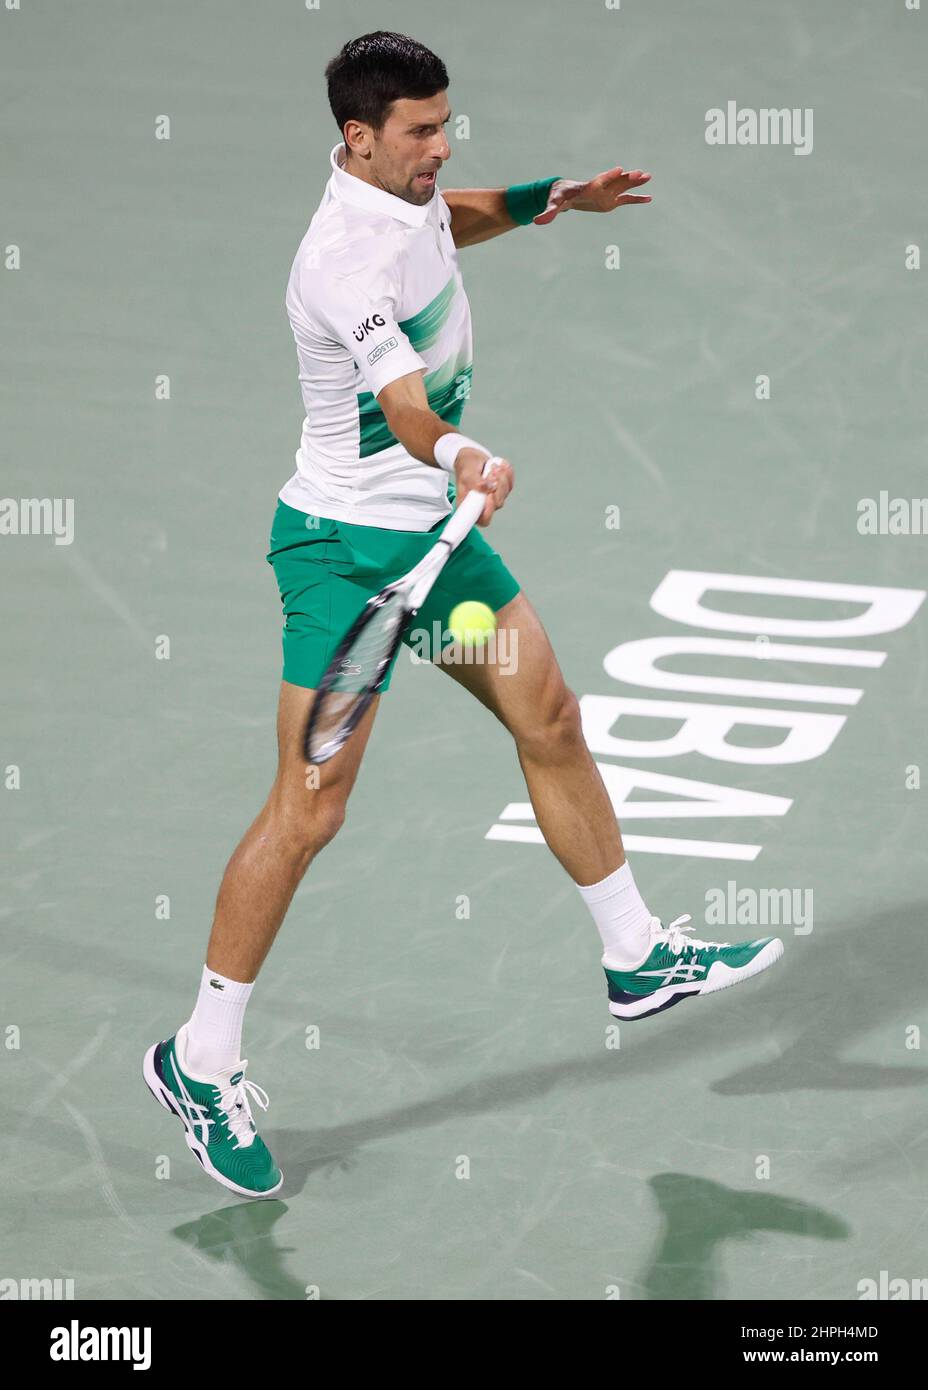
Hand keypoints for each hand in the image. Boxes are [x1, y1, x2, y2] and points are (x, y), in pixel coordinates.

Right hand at [454, 448, 513, 526]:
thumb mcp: (466, 473)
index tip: (489, 496)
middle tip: (491, 473)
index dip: (489, 511)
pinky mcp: (502, 489)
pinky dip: (507, 473)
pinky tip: (500, 465)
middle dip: (497, 487)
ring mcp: (494, 497)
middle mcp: (483, 505)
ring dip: (502, 477)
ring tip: (492, 466)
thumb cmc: (466, 468)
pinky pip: (510, 483)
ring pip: (505, 493)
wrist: (471, 459)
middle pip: (498, 504)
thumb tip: (488, 488)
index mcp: (470, 506)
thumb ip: (476, 482)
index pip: (483, 519)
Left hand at [533, 167, 651, 225]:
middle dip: (627, 178)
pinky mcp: (610, 201)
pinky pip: (626, 200)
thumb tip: (537, 221)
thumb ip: (548, 213)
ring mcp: (606, 194)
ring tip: (648, 176)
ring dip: (635, 183)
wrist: (562, 192)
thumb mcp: (553, 205)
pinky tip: (649, 198)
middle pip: (615, 182)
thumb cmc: (557, 197)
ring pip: (623, 187)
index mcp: (587, 188)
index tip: (619, 169)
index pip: (600, 181)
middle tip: (640, 173)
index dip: (609, 176)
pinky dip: (636, 199)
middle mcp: (600, 188)